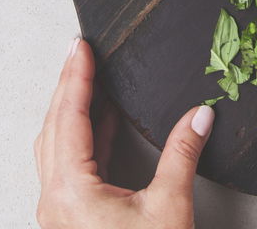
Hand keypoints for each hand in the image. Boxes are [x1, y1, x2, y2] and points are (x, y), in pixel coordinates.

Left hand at [35, 37, 213, 227]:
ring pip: (58, 147)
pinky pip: (72, 166)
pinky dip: (87, 137)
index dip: (76, 77)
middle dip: (69, 86)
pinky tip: (107, 122)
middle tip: (81, 52)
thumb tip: (201, 113)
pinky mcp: (74, 221)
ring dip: (75, 111)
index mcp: (71, 192)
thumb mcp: (169, 208)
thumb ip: (182, 154)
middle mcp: (56, 201)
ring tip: (94, 80)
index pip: (69, 118)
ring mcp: (61, 213)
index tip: (80, 45)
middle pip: (54, 128)